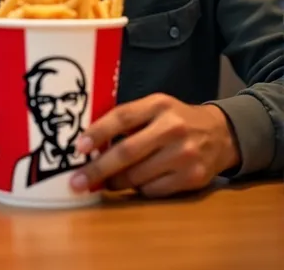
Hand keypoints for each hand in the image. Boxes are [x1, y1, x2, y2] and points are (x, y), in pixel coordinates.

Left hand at [71, 94, 240, 198]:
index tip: (79, 147)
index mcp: (159, 105)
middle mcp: (172, 128)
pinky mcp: (193, 178)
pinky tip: (137, 183)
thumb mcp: (155, 108)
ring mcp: (185, 154)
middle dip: (98, 169)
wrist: (221, 134)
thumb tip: (90, 144)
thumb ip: (128, 120)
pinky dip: (139, 190)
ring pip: (138, 177)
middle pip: (127, 152)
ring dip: (115, 182)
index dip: (98, 132)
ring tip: (106, 182)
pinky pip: (153, 191)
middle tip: (76, 182)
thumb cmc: (176, 120)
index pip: (122, 117)